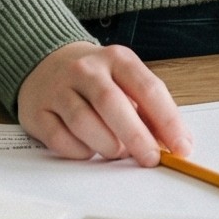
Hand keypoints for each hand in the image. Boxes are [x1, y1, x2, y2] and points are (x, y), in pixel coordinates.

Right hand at [16, 40, 189, 163]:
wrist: (45, 62)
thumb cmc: (95, 78)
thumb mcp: (125, 80)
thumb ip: (148, 109)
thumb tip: (175, 142)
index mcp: (117, 59)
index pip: (148, 88)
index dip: (168, 121)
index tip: (182, 147)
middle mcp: (86, 70)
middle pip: (113, 104)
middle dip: (136, 137)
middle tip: (150, 158)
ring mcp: (58, 88)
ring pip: (84, 122)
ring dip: (106, 145)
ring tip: (116, 151)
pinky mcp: (36, 110)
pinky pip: (59, 138)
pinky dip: (79, 151)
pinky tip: (88, 149)